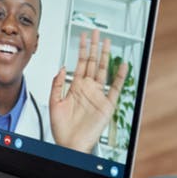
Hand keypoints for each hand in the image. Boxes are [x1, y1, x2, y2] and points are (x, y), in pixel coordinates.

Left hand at [49, 29, 127, 152]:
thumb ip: (56, 85)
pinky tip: (122, 65)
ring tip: (108, 43)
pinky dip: (120, 77)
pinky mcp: (107, 105)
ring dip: (106, 56)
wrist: (70, 144)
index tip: (82, 36)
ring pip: (104, 71)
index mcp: (75, 87)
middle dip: (94, 47)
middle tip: (96, 33)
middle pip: (93, 63)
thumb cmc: (62, 128)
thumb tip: (61, 68)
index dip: (82, 49)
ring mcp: (98, 95)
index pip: (80, 63)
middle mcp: (88, 89)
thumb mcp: (53, 103)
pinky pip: (115, 88)